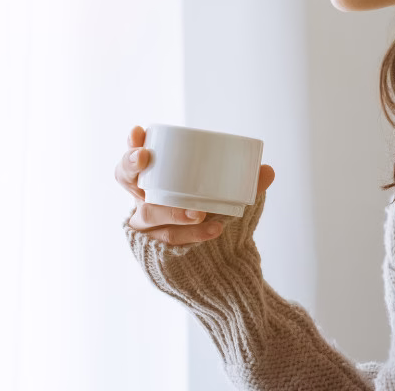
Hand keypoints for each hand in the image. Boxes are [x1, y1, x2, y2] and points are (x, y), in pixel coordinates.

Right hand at [116, 125, 274, 245]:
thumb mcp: (226, 196)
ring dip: (174, 210)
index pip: (133, 158)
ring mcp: (146, 225)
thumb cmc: (212, 216)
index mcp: (155, 179)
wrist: (213, 262)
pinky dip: (192, 235)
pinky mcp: (154, 248)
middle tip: (146, 158)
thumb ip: (246, 183)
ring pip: (149, 213)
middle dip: (131, 166)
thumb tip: (268, 170)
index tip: (138, 131)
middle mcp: (144, 199)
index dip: (131, 144)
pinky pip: (169, 240)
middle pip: (126, 179)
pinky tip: (213, 230)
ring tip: (199, 212)